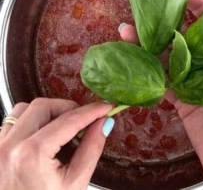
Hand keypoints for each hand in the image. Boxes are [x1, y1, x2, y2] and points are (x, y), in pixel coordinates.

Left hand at [0, 99, 114, 189]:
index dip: (92, 110)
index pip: (68, 120)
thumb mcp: (76, 182)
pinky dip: (31, 119)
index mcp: (32, 155)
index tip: (107, 106)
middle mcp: (10, 145)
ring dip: (48, 112)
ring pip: (25, 109)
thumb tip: (105, 121)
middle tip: (84, 121)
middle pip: (43, 106)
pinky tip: (43, 132)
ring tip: (62, 126)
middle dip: (68, 108)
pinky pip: (13, 120)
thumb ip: (92, 148)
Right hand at [120, 0, 202, 188]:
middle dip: (164, 25)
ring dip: (148, 46)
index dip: (199, 6)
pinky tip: (133, 62)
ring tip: (127, 34)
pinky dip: (149, 72)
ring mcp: (193, 83)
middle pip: (183, 39)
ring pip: (168, 59)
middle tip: (143, 13)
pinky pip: (162, 82)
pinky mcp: (182, 100)